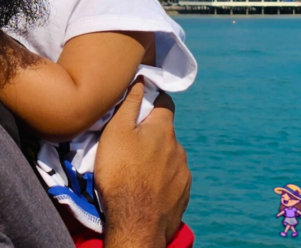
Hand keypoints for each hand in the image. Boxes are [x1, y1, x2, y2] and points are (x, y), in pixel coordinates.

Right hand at [95, 81, 190, 247]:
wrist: (136, 221)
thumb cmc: (120, 173)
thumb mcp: (116, 133)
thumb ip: (129, 104)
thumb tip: (141, 79)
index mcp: (163, 129)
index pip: (164, 103)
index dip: (153, 99)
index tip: (141, 102)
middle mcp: (179, 148)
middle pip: (165, 133)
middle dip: (151, 134)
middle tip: (129, 144)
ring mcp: (184, 173)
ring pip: (169, 157)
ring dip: (156, 158)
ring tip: (135, 170)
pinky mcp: (183, 194)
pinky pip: (172, 179)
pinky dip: (161, 179)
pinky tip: (146, 188)